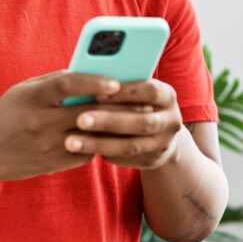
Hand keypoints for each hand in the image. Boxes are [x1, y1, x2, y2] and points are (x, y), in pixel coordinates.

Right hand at [0, 70, 126, 182]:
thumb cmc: (4, 116)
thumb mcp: (22, 91)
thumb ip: (53, 82)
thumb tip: (88, 74)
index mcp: (32, 98)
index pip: (67, 84)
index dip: (93, 81)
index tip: (115, 82)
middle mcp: (40, 122)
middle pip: (87, 112)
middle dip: (117, 107)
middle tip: (142, 102)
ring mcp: (46, 146)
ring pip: (91, 136)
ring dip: (115, 129)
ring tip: (135, 121)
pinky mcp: (52, 164)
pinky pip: (84, 153)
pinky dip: (98, 144)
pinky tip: (112, 139)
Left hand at [66, 78, 183, 170]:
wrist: (157, 132)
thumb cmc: (135, 101)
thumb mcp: (133, 90)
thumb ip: (117, 86)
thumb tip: (84, 80)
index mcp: (167, 95)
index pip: (149, 91)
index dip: (124, 92)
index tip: (96, 93)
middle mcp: (171, 121)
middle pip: (141, 122)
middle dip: (108, 121)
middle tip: (79, 119)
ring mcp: (163, 144)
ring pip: (130, 146)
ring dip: (99, 143)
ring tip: (71, 142)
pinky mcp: (150, 161)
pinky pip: (123, 158)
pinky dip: (101, 152)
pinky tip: (80, 150)